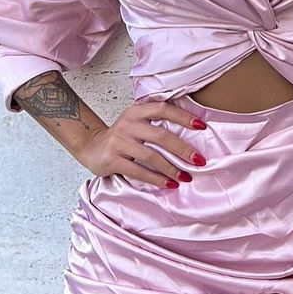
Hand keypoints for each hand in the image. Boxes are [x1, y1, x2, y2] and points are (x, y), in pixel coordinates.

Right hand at [81, 100, 207, 189]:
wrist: (90, 146)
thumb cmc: (122, 136)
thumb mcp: (136, 122)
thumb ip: (156, 122)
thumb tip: (192, 129)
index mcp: (136, 111)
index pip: (163, 109)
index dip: (183, 117)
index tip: (202, 126)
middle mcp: (127, 124)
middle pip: (160, 136)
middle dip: (183, 149)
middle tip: (199, 160)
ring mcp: (119, 142)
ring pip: (151, 156)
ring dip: (171, 168)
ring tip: (186, 177)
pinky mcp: (112, 160)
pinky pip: (139, 171)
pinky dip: (156, 179)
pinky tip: (169, 184)